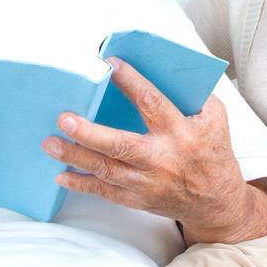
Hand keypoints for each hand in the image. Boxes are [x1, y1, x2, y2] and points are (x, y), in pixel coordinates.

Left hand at [42, 58, 266, 242]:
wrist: (216, 202)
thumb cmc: (212, 152)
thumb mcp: (214, 119)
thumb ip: (192, 96)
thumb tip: (163, 71)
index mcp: (181, 133)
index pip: (152, 104)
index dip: (132, 83)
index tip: (110, 64)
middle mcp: (162, 159)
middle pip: (121, 145)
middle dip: (89, 133)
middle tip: (64, 119)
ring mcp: (147, 183)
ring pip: (106, 170)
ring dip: (75, 157)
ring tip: (50, 144)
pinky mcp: (137, 199)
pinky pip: (105, 192)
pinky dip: (81, 184)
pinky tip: (61, 175)